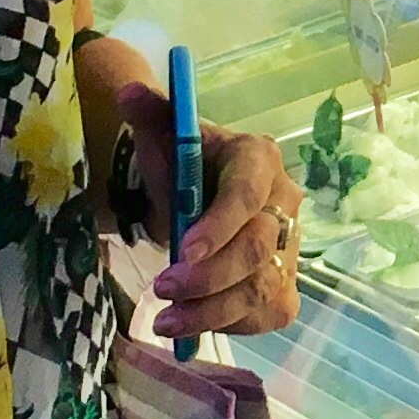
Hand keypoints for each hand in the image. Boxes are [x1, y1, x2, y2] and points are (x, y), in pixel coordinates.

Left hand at [108, 79, 299, 340]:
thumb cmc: (183, 166)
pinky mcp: (286, 284)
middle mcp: (285, 203)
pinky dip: (233, 325)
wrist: (198, 198)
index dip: (219, 226)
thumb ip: (151, 115)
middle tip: (162, 290)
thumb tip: (128, 92)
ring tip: (166, 323)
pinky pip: (270, 313)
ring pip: (263, 289)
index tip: (183, 251)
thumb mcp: (165, 138)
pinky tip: (195, 327)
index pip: (247, 195)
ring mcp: (291, 247)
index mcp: (259, 159)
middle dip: (210, 276)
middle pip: (258, 248)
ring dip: (213, 311)